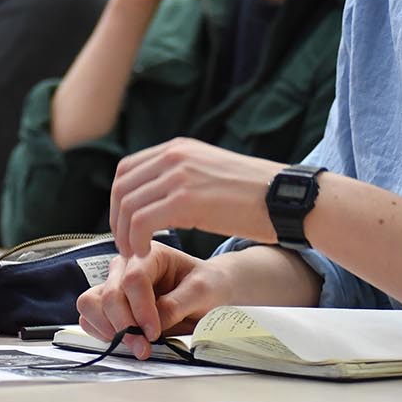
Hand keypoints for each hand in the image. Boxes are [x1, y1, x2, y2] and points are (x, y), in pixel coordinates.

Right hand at [75, 243, 233, 358]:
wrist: (209, 291)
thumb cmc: (207, 284)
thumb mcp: (202, 291)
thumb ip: (177, 304)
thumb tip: (152, 324)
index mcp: (150, 254)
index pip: (133, 279)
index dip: (141, 310)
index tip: (154, 332)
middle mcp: (126, 266)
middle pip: (110, 294)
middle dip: (125, 326)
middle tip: (144, 348)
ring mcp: (115, 284)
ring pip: (90, 303)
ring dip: (108, 329)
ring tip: (134, 345)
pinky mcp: (109, 305)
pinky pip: (89, 317)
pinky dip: (101, 332)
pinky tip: (124, 340)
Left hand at [110, 138, 284, 257]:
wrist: (285, 198)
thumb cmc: (254, 194)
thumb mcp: (210, 173)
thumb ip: (182, 178)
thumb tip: (158, 198)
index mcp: (178, 148)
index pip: (127, 170)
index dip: (119, 201)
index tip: (125, 226)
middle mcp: (174, 155)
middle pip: (122, 186)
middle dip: (117, 219)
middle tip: (126, 245)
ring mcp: (179, 175)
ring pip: (129, 205)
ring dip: (124, 234)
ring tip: (135, 253)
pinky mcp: (186, 199)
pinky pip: (142, 221)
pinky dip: (136, 240)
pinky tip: (146, 252)